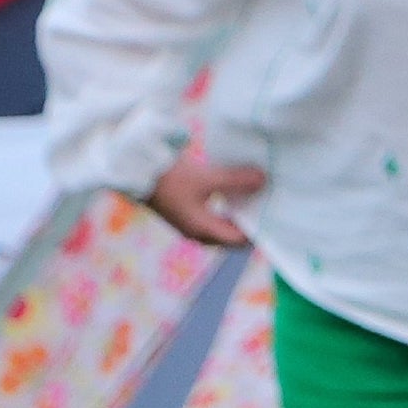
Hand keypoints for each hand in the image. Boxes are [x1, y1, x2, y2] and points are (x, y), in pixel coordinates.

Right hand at [149, 145, 264, 246]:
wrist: (133, 167)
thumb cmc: (168, 176)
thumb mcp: (205, 177)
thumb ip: (236, 180)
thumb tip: (263, 180)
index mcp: (203, 231)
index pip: (241, 240)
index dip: (259, 229)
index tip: (274, 213)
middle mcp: (197, 233)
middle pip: (233, 235)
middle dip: (250, 221)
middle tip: (268, 204)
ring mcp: (190, 224)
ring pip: (223, 225)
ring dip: (238, 213)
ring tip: (255, 196)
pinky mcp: (185, 212)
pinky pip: (213, 216)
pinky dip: (226, 207)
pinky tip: (234, 192)